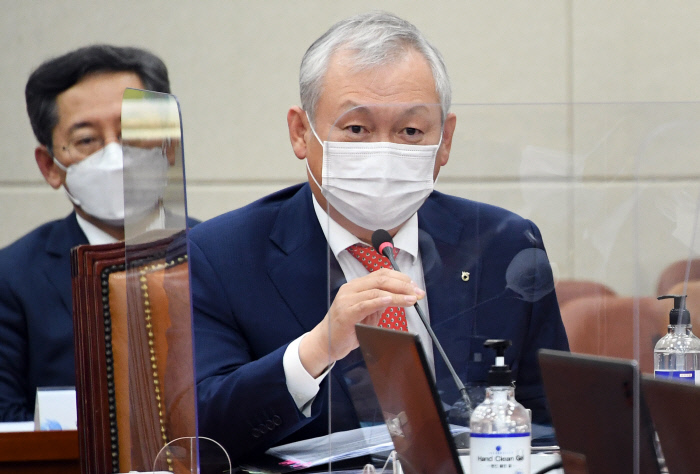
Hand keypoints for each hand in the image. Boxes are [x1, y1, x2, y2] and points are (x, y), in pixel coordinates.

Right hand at [298, 268, 424, 376]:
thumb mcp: (368, 312)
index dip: (401, 278)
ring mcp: (347, 299)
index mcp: (357, 286)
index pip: (382, 274)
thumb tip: (403, 295)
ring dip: (397, 294)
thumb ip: (381, 302)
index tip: (415, 286)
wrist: (326, 343)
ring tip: (412, 299)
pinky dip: (379, 301)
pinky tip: (390, 301)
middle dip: (403, 285)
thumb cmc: (347, 328)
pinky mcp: (346, 313)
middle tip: (418, 292)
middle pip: (381, 279)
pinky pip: (365, 304)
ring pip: (376, 290)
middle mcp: (351, 288)